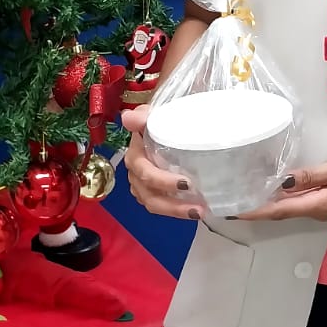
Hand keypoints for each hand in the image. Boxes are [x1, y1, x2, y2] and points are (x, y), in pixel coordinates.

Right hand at [122, 106, 200, 220]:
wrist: (165, 122)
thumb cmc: (160, 119)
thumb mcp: (155, 113)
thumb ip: (143, 116)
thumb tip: (128, 117)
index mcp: (136, 154)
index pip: (144, 172)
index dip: (162, 181)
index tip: (186, 184)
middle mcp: (136, 172)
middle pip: (149, 194)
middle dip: (172, 204)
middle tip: (198, 207)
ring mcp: (143, 184)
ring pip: (154, 204)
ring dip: (175, 211)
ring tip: (199, 212)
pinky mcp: (153, 190)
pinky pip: (161, 206)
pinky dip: (176, 210)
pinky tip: (194, 210)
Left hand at [238, 155, 326, 221]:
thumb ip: (310, 176)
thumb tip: (282, 182)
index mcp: (317, 205)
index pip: (277, 211)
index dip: (253, 212)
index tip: (231, 210)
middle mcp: (315, 210)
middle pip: (278, 211)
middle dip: (253, 208)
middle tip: (229, 199)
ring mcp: (320, 206)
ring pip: (286, 206)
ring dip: (264, 203)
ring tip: (241, 192)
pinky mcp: (324, 199)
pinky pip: (296, 200)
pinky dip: (279, 197)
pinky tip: (270, 187)